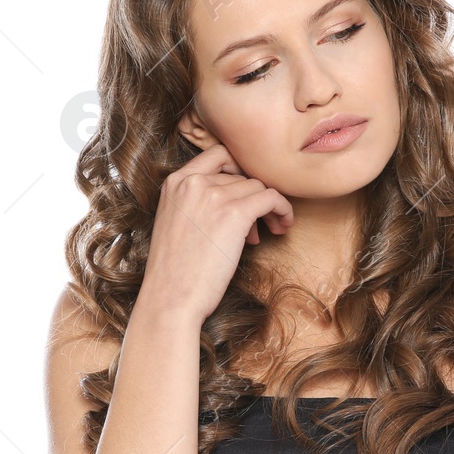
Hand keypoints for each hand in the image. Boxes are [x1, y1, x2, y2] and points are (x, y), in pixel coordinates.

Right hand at [139, 143, 293, 325]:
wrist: (170, 298)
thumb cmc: (174, 271)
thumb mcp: (176, 222)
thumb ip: (197, 201)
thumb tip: (237, 198)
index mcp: (175, 182)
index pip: (218, 155)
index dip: (239, 169)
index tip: (246, 190)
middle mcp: (193, 182)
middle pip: (241, 175)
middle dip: (252, 197)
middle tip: (257, 224)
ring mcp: (213, 195)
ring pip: (257, 187)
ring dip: (267, 208)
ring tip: (267, 232)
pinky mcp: (234, 214)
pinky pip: (271, 198)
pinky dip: (282, 209)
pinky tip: (283, 224)